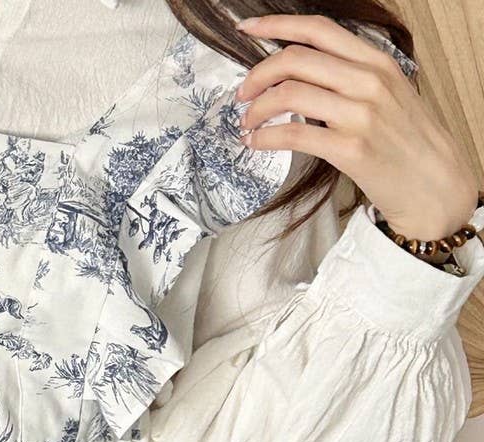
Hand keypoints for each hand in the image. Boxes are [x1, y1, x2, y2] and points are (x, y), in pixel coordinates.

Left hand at [234, 13, 478, 242]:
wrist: (433, 181)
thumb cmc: (405, 139)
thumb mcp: (387, 92)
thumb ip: (350, 77)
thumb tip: (302, 73)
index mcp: (376, 61)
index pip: (318, 30)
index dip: (276, 25)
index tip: (247, 30)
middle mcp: (368, 81)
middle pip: (295, 59)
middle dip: (257, 75)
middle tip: (242, 94)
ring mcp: (359, 114)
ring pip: (289, 95)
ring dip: (256, 109)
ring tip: (248, 122)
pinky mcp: (349, 149)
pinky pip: (293, 136)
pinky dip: (265, 138)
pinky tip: (255, 143)